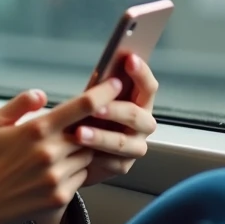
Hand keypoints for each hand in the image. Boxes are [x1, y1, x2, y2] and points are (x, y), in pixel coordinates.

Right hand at [0, 78, 126, 223]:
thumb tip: (43, 94)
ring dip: (79, 150)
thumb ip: (20, 103)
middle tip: (73, 127)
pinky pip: (81, 177)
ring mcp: (57, 177)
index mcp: (37, 129)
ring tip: (57, 152)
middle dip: (86, 128)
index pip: (82, 106)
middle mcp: (51, 153)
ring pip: (87, 155)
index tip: (117, 83)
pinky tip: (53, 172)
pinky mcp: (60, 197)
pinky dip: (74, 171)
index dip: (104, 92)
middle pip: (90, 132)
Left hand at [73, 54, 158, 186]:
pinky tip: (81, 154)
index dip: (141, 72)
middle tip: (95, 107)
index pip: (148, 86)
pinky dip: (95, 157)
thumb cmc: (86, 114)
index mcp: (140, 101)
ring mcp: (135, 146)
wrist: (76, 148)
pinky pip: (112, 162)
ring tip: (79, 133)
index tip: (129, 58)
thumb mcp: (92, 98)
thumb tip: (105, 65)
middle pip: (136, 115)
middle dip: (115, 110)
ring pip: (122, 142)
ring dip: (100, 137)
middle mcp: (143, 123)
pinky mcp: (123, 165)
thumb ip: (101, 86)